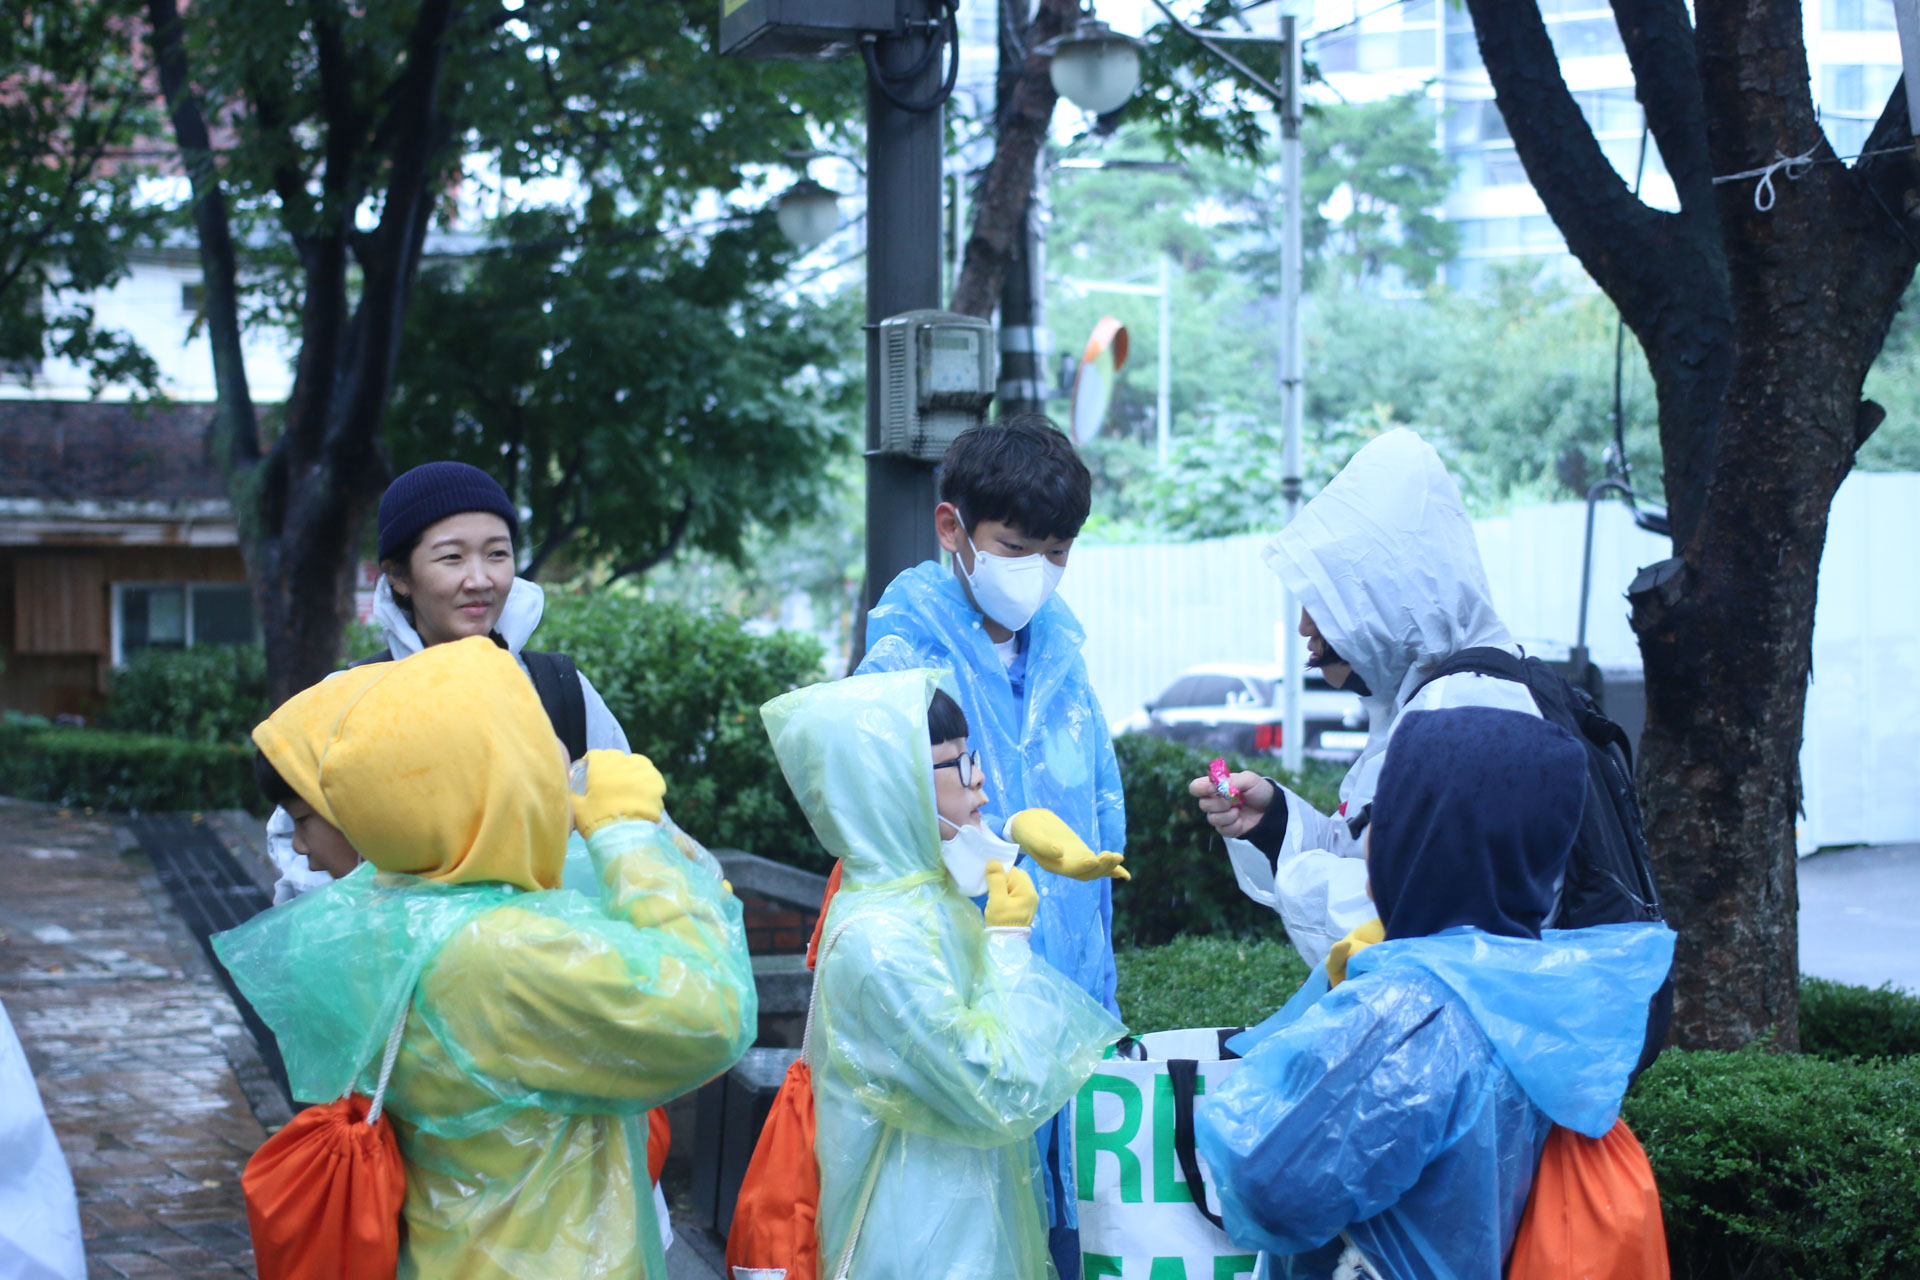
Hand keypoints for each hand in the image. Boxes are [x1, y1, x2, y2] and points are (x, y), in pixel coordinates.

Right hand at [571, 750, 666, 836]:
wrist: (624, 836)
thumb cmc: (596, 819)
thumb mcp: (576, 807)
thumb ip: (569, 794)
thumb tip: (564, 790)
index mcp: (602, 764)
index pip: (595, 755)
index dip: (591, 764)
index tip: (589, 775)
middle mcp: (623, 761)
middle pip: (615, 758)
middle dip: (610, 767)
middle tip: (607, 784)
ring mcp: (643, 770)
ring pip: (635, 763)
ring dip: (629, 770)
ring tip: (626, 786)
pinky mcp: (657, 782)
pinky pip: (651, 775)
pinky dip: (646, 781)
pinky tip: (642, 791)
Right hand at [984, 861, 1038, 927]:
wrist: (1006, 943)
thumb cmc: (1001, 922)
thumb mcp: (997, 900)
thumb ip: (996, 880)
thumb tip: (994, 862)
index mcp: (1028, 891)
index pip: (1013, 871)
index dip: (999, 873)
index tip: (989, 882)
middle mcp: (1032, 894)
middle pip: (1016, 875)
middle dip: (1003, 879)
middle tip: (992, 890)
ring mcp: (1030, 900)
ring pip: (1015, 883)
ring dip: (1004, 885)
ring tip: (995, 896)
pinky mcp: (1025, 906)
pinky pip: (1016, 891)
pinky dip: (1007, 892)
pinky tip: (1000, 900)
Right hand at [1006, 808, 1129, 881]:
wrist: (1028, 824)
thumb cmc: (1027, 829)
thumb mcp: (1031, 834)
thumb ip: (1043, 845)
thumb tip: (1060, 852)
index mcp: (1052, 865)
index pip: (1071, 869)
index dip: (1083, 866)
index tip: (1094, 858)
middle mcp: (1065, 867)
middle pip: (1086, 873)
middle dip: (1101, 867)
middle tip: (1113, 855)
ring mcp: (1074, 861)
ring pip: (1094, 870)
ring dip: (1108, 867)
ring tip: (1119, 857)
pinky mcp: (1081, 854)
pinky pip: (1097, 864)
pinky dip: (1111, 870)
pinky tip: (1125, 874)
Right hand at [1187, 771, 1277, 839]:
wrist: (1272, 809)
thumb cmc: (1259, 790)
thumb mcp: (1248, 779)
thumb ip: (1232, 781)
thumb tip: (1217, 787)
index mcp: (1216, 786)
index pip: (1195, 787)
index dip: (1200, 788)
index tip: (1214, 789)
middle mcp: (1214, 801)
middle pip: (1203, 804)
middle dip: (1219, 803)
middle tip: (1234, 800)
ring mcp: (1219, 816)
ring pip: (1212, 819)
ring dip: (1228, 815)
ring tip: (1239, 810)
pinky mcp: (1226, 829)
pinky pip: (1222, 830)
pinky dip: (1233, 824)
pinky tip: (1240, 820)